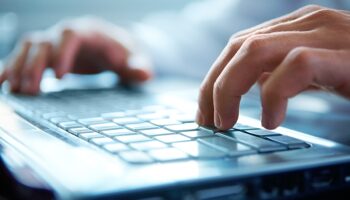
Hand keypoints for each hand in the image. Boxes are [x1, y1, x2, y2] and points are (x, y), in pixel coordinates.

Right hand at [0, 17, 151, 93]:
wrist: (117, 48)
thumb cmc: (126, 53)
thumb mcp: (137, 59)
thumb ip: (139, 67)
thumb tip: (144, 74)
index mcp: (90, 32)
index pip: (70, 34)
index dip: (62, 52)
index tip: (60, 77)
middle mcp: (68, 34)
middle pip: (43, 41)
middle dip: (34, 64)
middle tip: (31, 90)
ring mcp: (56, 42)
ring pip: (28, 47)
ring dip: (18, 67)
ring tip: (14, 90)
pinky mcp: (48, 54)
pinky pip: (24, 56)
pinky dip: (11, 68)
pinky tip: (2, 83)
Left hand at [196, 5, 349, 129]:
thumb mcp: (319, 72)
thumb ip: (287, 73)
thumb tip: (259, 85)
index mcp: (298, 26)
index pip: (240, 44)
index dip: (215, 78)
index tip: (206, 109)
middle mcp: (308, 23)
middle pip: (239, 46)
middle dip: (214, 86)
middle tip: (208, 120)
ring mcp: (325, 34)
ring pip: (256, 50)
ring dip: (230, 90)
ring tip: (227, 121)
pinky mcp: (344, 55)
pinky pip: (296, 65)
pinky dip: (275, 95)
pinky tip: (272, 120)